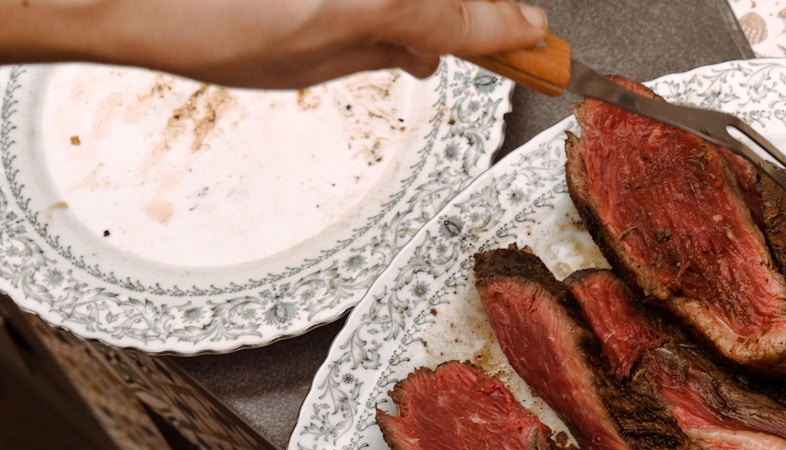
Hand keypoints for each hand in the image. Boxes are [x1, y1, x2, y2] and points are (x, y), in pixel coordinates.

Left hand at [1, 0, 547, 88]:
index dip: (510, 32)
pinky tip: (355, 8)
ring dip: (420, 5)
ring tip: (386, 27)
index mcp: (383, 3)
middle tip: (467, 38)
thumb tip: (425, 56)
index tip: (535, 39)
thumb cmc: (209, 27)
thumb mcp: (311, 66)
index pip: (473, 18)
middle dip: (467, 13)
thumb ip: (386, 54)